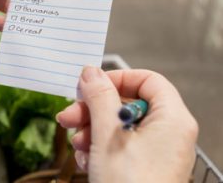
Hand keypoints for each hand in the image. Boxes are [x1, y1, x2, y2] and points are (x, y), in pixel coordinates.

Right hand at [57, 67, 197, 182]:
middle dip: (94, 110)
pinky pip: (120, 147)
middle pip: (127, 104)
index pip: (148, 80)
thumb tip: (91, 73)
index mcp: (172, 119)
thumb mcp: (107, 135)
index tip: (91, 86)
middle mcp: (169, 134)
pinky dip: (99, 150)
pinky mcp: (144, 169)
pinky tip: (87, 161)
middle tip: (70, 116)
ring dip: (91, 131)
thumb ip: (99, 98)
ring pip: (119, 127)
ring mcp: (157, 153)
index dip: (117, 79)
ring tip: (78, 145)